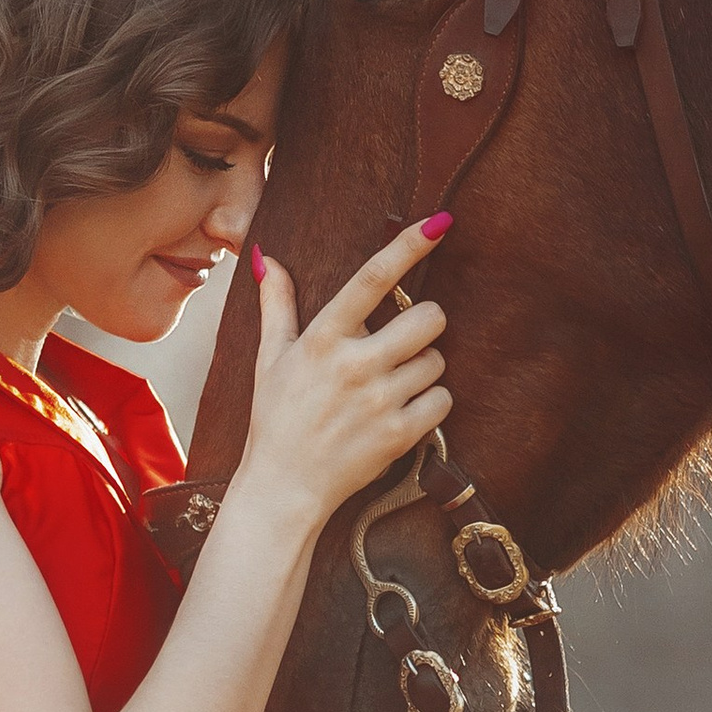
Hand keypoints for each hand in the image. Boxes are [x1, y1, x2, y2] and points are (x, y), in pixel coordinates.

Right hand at [233, 221, 453, 532]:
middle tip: (405, 340)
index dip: (408, 247)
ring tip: (393, 386)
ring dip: (425, 369)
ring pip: (438, 361)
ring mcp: (378, 400)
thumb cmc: (276, 419)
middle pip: (428, 318)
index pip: (372, 279)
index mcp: (322, 338)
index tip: (439, 223)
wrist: (283, 488)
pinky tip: (404, 412)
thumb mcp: (270, 359)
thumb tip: (269, 259)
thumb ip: (277, 306)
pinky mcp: (398, 434)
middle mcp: (354, 364)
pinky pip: (442, 401)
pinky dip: (432, 405)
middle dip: (425, 324)